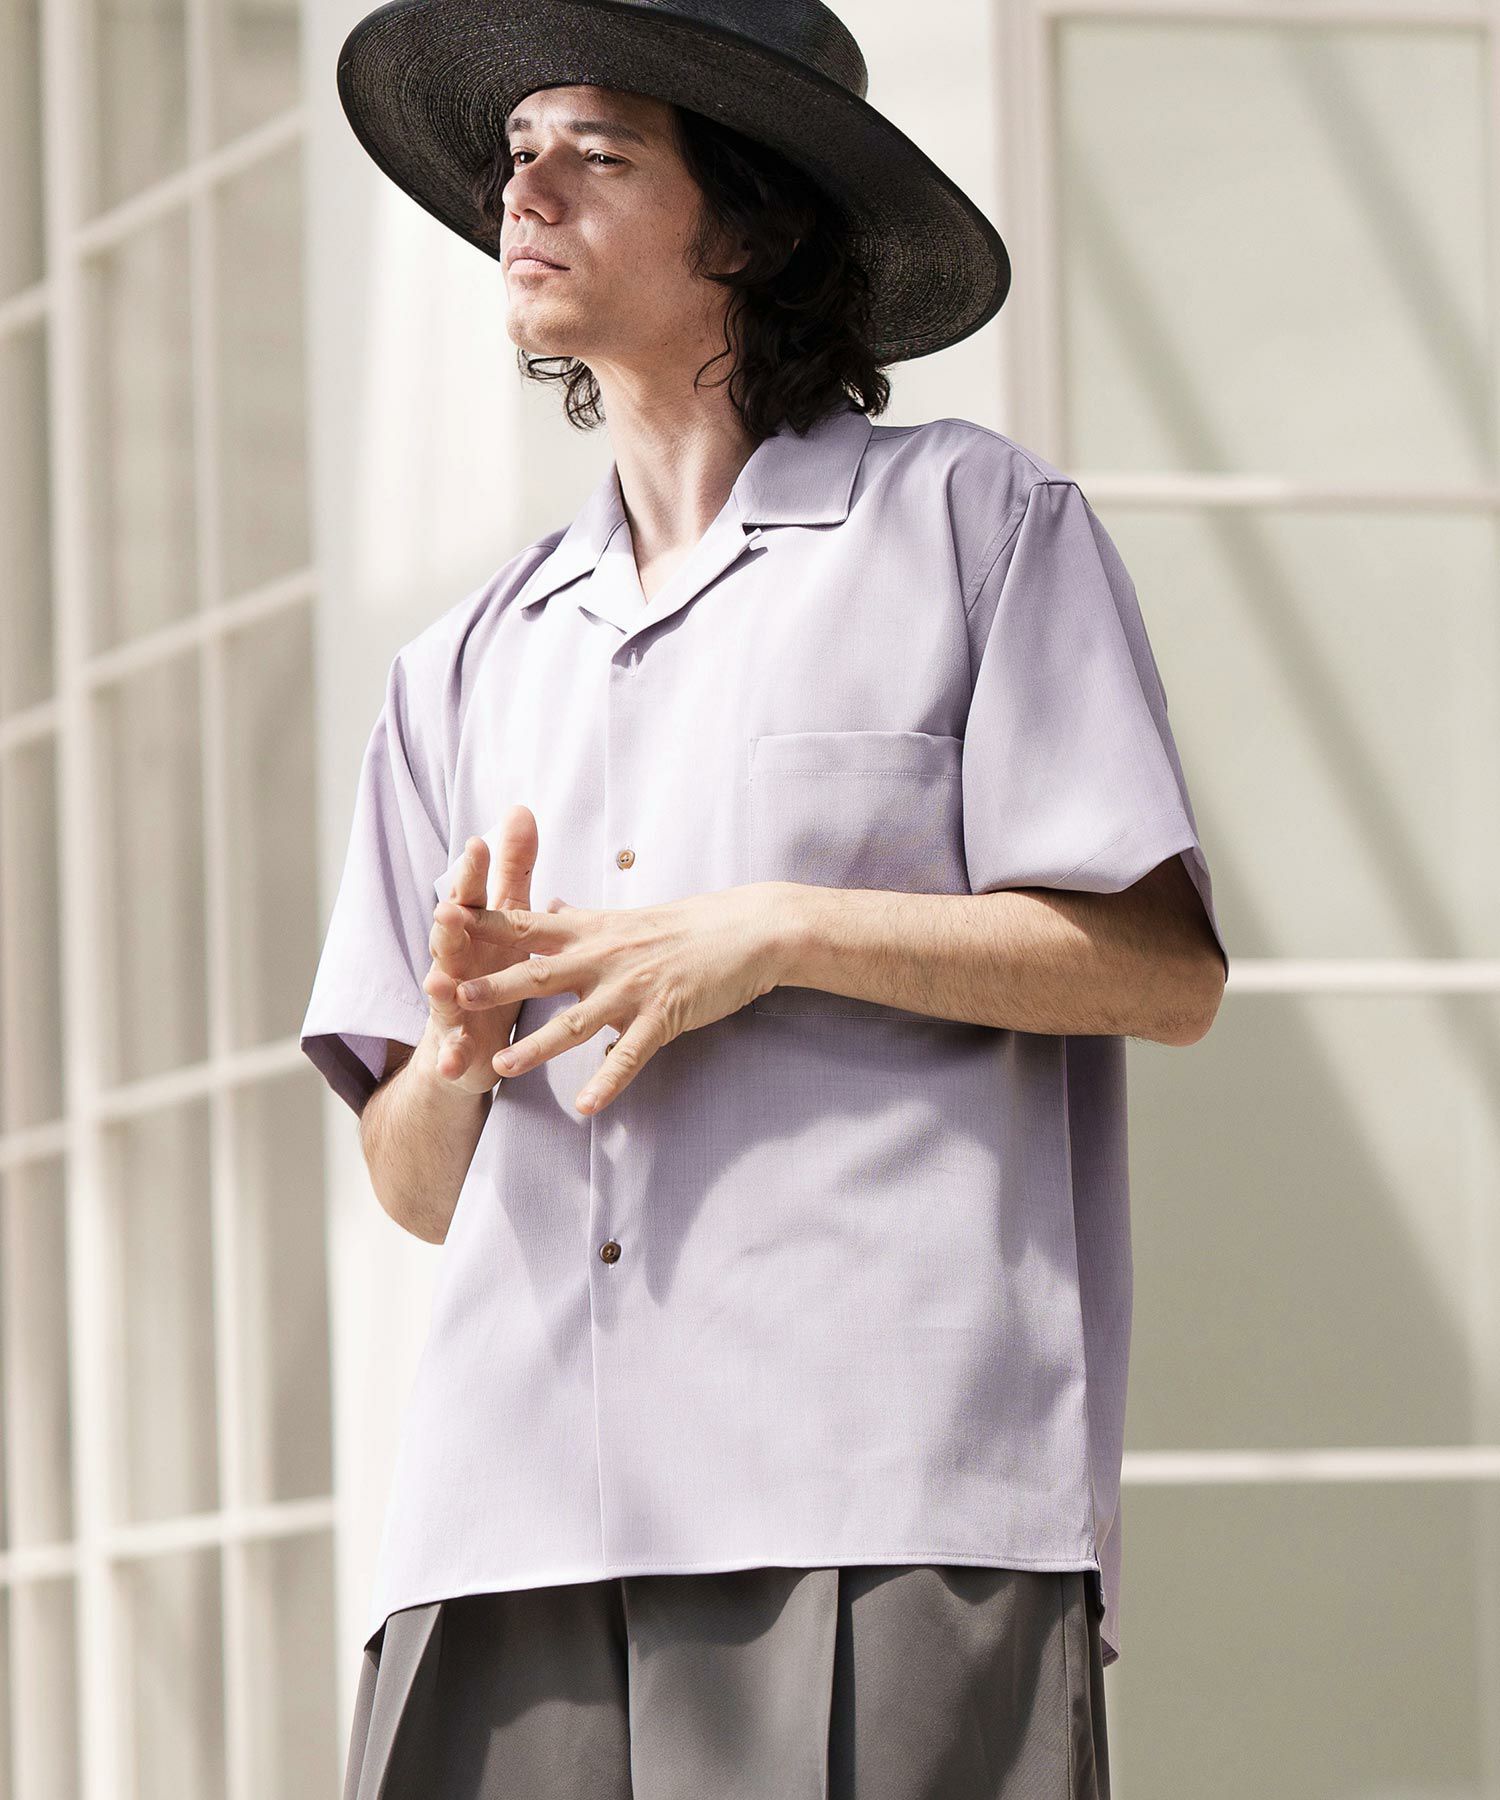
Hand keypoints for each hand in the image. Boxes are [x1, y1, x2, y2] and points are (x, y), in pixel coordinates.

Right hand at [422, 804, 542, 1093]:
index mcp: (471, 934)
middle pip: (448, 941)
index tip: (478, 843)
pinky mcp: (455, 1048)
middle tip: (447, 909)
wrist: (466, 1044)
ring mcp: (450, 1007)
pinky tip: (453, 1059)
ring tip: (436, 982)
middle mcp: (454, 965)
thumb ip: (512, 870)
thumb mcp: (506, 921)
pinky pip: (452, 1052)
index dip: (472, 873)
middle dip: (447, 926)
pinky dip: (451, 1055)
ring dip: (440, 988)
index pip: (470, 899)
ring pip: (443, 994)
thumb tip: (519, 808)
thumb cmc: (491, 970)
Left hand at [451, 884, 795, 1112]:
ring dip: (537, 1046)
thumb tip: (545, 908)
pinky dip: (608, 1082)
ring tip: (500, 1064)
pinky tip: (586, 1107)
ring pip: (576, 1022)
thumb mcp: (626, 916)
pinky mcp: (663, 1016)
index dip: (483, 924)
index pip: (527, 925)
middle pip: (538, 972)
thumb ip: (579, 919)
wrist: (750, 930)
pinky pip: (630, 1054)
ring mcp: (633, 988)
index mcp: (593, 931)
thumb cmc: (689, 925)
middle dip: (493, 985)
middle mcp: (605, 957)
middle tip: (449, 994)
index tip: (441, 917)